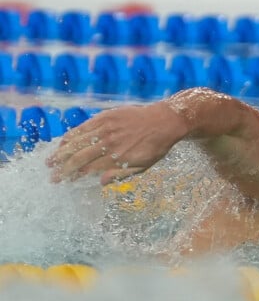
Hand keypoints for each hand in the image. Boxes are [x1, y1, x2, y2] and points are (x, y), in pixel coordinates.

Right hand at [46, 102, 187, 184]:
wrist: (165, 121)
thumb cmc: (156, 147)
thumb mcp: (143, 166)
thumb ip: (121, 175)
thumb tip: (100, 183)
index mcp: (118, 158)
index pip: (88, 169)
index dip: (73, 176)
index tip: (62, 182)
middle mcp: (109, 144)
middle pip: (79, 157)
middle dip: (63, 167)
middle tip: (52, 176)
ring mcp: (106, 129)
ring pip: (78, 141)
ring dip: (62, 152)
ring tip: (50, 161)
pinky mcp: (106, 117)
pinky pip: (84, 127)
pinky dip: (71, 135)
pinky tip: (63, 142)